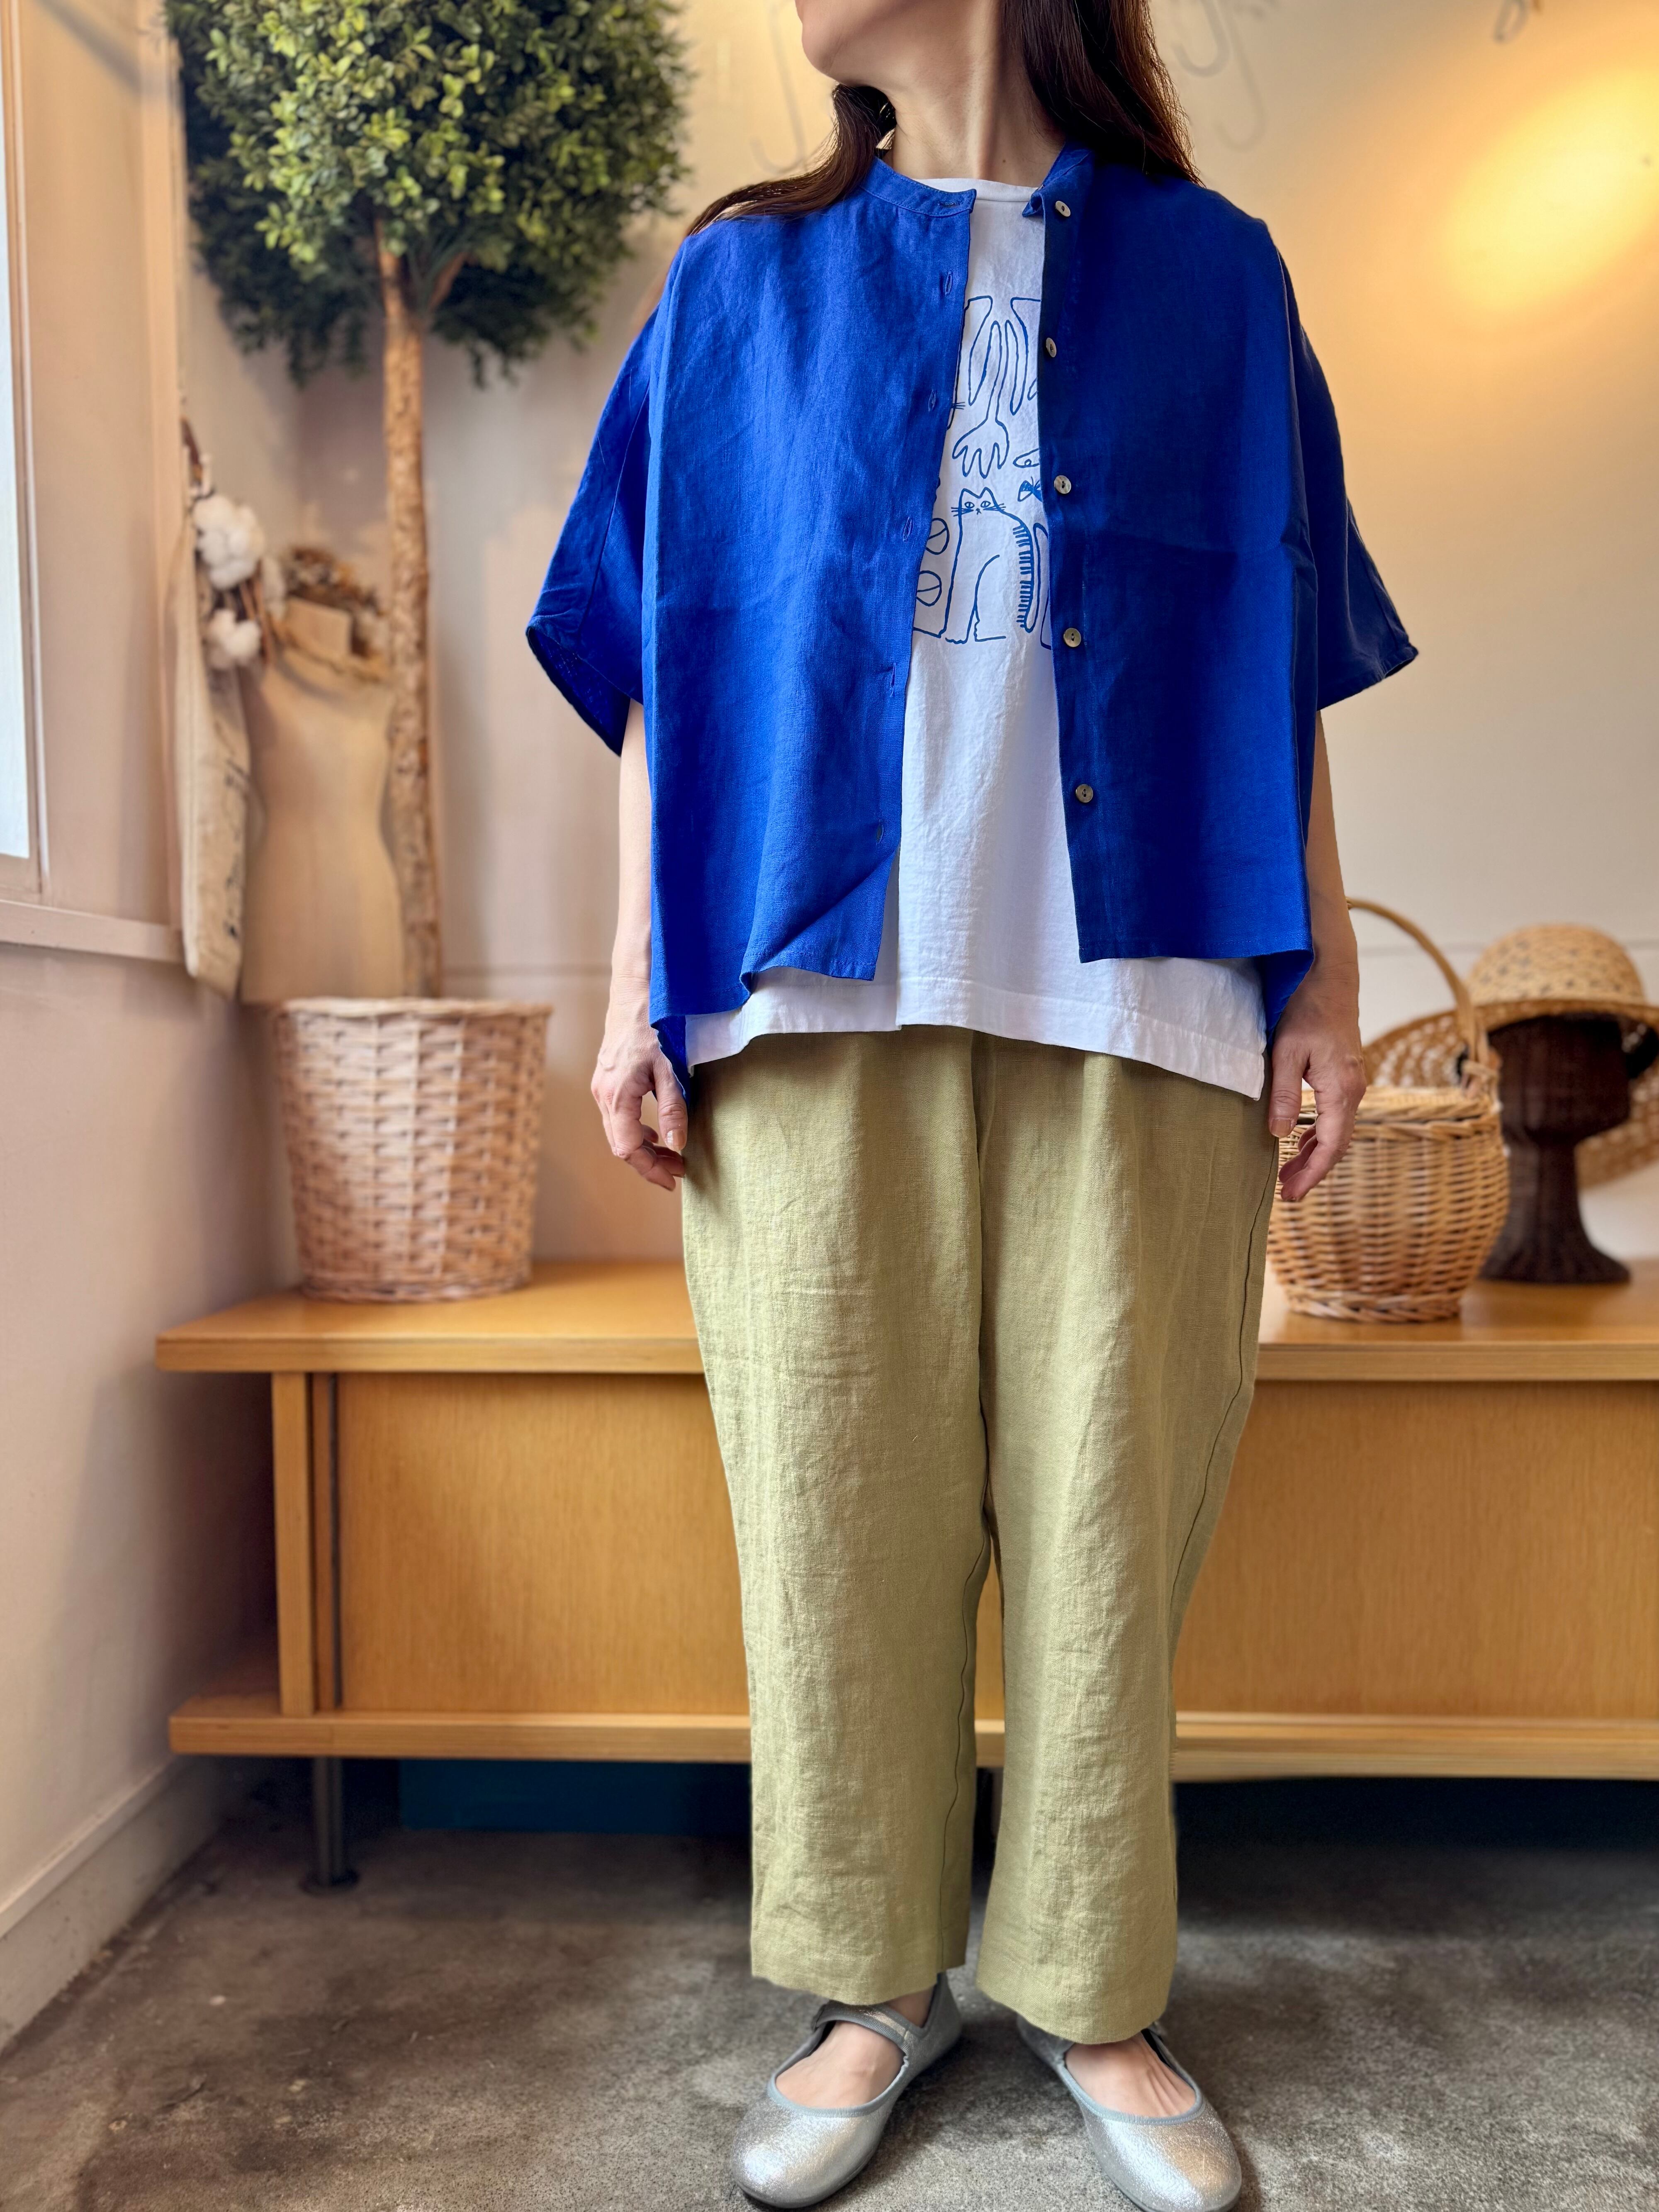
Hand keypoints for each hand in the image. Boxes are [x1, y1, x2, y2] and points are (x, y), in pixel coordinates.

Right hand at [592, 981, 686, 1190]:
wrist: (634, 994)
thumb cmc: (654, 1028)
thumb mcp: (670, 1069)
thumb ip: (673, 1108)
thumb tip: (677, 1144)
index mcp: (617, 1096)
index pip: (628, 1148)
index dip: (650, 1168)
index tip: (674, 1179)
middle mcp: (603, 1096)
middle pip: (621, 1145)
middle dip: (650, 1163)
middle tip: (679, 1171)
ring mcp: (602, 1088)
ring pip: (619, 1132)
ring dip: (645, 1148)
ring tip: (673, 1156)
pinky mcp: (607, 1081)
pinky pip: (618, 1117)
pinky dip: (637, 1131)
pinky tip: (656, 1133)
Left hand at [1268, 957, 1366, 1202]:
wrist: (1329, 975)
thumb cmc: (1305, 1008)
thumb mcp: (1285, 1052)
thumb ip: (1283, 1094)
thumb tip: (1279, 1135)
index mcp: (1341, 1089)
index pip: (1331, 1145)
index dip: (1312, 1173)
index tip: (1292, 1194)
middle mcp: (1353, 1090)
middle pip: (1337, 1144)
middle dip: (1312, 1171)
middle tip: (1287, 1193)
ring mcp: (1351, 1081)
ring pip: (1336, 1130)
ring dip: (1314, 1153)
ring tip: (1288, 1173)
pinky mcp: (1344, 1073)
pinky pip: (1335, 1114)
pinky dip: (1319, 1133)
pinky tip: (1301, 1140)